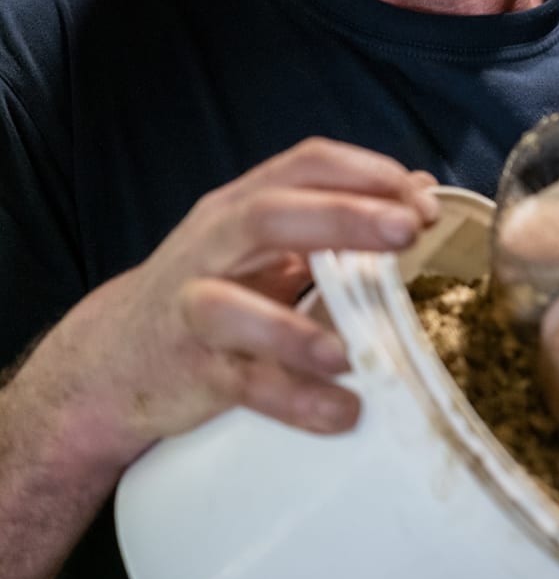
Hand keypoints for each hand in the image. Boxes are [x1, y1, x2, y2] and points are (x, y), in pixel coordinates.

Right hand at [33, 138, 438, 475]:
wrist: (114, 358)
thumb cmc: (214, 289)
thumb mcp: (269, 244)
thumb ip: (338, 217)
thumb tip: (422, 189)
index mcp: (243, 207)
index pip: (304, 166)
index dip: (367, 173)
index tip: (424, 200)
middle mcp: (213, 246)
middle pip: (269, 216)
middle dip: (342, 218)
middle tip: (407, 231)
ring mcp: (193, 309)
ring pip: (230, 310)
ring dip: (293, 331)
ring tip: (350, 353)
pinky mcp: (191, 370)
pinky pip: (240, 384)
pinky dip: (292, 398)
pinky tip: (339, 412)